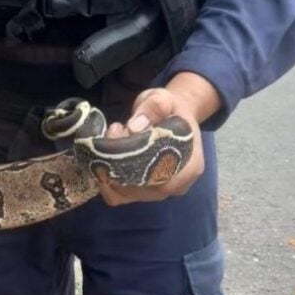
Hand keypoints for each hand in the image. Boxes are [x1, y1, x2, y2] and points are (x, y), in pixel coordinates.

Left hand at [98, 72, 219, 206]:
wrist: (171, 117)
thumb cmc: (170, 109)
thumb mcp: (165, 98)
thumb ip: (155, 105)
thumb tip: (134, 127)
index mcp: (190, 166)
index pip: (163, 178)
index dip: (138, 160)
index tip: (122, 132)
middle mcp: (175, 187)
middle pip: (141, 187)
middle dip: (119, 162)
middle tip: (113, 131)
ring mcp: (156, 194)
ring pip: (124, 194)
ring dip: (109, 169)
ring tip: (112, 139)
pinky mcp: (139, 194)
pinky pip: (116, 197)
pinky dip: (104, 179)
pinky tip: (105, 156)